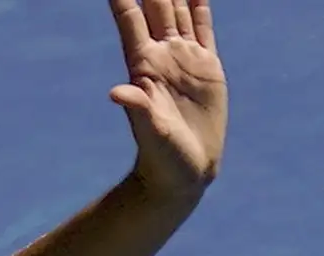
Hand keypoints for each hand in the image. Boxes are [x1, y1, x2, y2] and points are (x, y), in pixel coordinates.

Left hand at [108, 0, 228, 200]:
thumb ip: (138, 109)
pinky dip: (200, 5)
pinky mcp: (207, 66)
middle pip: (154, 5)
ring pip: (178, 10)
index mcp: (144, 65)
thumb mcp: (151, 132)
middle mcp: (162, 55)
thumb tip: (116, 93)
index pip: (130, 18)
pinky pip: (203, 27)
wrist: (184, 171)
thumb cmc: (162, 157)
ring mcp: (184, 58)